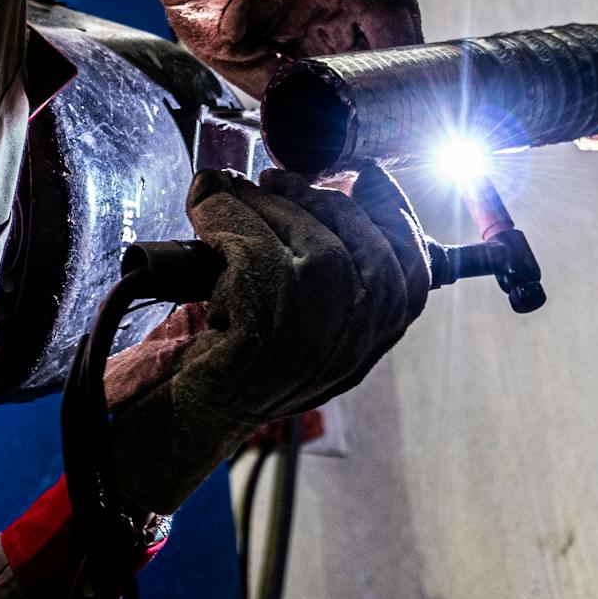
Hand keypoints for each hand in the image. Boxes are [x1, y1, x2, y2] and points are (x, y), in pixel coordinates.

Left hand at [104, 163, 432, 514]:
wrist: (186, 423)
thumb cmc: (236, 372)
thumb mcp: (305, 338)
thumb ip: (334, 286)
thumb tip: (317, 198)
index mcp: (370, 341)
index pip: (411, 267)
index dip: (391, 211)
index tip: (364, 175)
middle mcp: (355, 334)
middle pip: (354, 233)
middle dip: (311, 195)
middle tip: (272, 181)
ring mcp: (314, 321)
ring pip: (300, 225)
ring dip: (256, 199)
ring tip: (226, 195)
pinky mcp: (264, 311)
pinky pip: (246, 235)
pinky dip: (218, 211)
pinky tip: (202, 206)